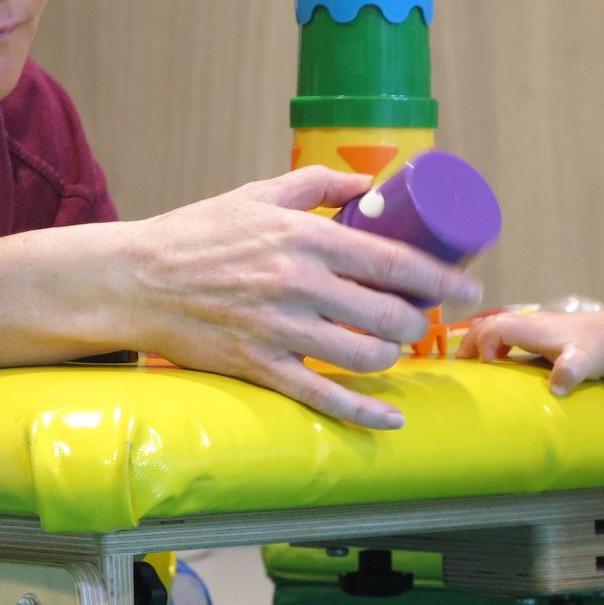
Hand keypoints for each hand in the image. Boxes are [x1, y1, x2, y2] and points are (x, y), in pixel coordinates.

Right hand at [115, 167, 483, 428]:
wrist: (135, 279)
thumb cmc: (198, 234)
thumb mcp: (259, 194)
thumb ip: (319, 185)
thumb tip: (374, 184)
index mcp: (304, 237)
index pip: (392, 259)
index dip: (440, 276)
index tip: (468, 284)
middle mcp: (297, 283)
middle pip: (387, 313)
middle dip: (420, 321)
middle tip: (425, 319)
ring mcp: (279, 329)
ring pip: (364, 355)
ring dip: (393, 357)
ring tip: (396, 348)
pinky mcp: (260, 366)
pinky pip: (323, 397)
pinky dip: (365, 413)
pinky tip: (392, 420)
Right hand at [457, 308, 603, 395]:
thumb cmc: (598, 349)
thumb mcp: (585, 362)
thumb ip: (571, 371)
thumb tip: (556, 387)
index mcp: (534, 328)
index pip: (496, 327)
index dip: (483, 343)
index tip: (483, 365)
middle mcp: (530, 322)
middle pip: (490, 323)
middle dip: (472, 340)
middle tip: (460, 363)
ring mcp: (534, 325)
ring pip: (497, 325)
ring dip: (480, 339)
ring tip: (470, 361)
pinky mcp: (539, 332)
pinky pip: (507, 331)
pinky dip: (493, 342)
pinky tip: (495, 359)